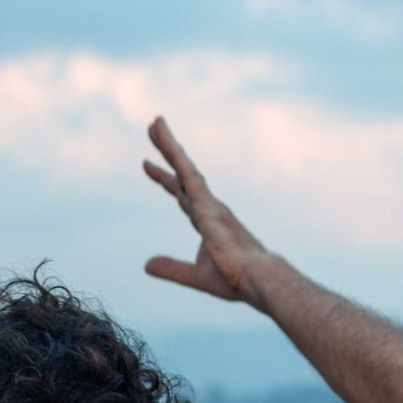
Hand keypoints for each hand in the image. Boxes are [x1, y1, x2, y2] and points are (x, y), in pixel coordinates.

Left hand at [142, 116, 273, 305]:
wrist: (255, 278)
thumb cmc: (235, 278)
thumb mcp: (195, 274)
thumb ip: (171, 268)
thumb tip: (146, 265)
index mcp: (206, 221)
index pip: (181, 194)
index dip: (165, 179)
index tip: (148, 165)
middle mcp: (208, 207)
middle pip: (182, 174)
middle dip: (167, 152)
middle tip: (152, 129)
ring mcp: (209, 204)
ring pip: (185, 168)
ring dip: (170, 146)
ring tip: (155, 123)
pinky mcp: (208, 206)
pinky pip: (188, 177)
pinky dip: (176, 158)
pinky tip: (166, 142)